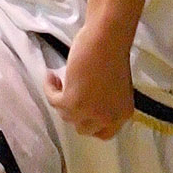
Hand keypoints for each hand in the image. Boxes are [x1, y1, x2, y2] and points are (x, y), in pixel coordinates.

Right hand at [44, 20, 133, 138]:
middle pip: (83, 128)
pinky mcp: (72, 103)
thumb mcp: (115, 88)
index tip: (82, 109)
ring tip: (59, 79)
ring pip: (66, 116)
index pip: (104, 134)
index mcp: (122, 114)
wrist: (106, 39)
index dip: (90, 123)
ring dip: (60, 98)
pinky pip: (54, 102)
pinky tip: (50, 76)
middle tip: (69, 93)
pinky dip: (49, 89)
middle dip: (74, 112)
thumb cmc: (113, 53)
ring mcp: (90, 113)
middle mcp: (108, 118)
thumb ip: (106, 102)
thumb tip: (87, 105)